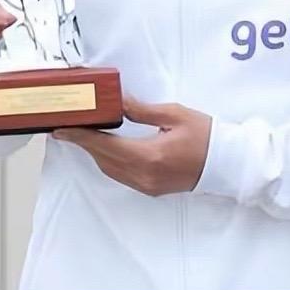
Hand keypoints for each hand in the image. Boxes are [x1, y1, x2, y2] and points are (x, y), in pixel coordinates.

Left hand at [51, 93, 211, 196]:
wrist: (227, 163)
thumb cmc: (206, 136)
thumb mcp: (174, 115)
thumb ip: (142, 110)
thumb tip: (117, 101)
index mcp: (150, 156)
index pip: (105, 145)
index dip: (81, 137)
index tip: (62, 128)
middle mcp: (144, 176)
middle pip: (103, 159)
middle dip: (83, 143)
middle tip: (66, 127)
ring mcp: (147, 185)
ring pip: (110, 169)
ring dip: (94, 152)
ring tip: (81, 135)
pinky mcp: (151, 188)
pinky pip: (121, 175)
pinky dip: (108, 161)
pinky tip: (104, 148)